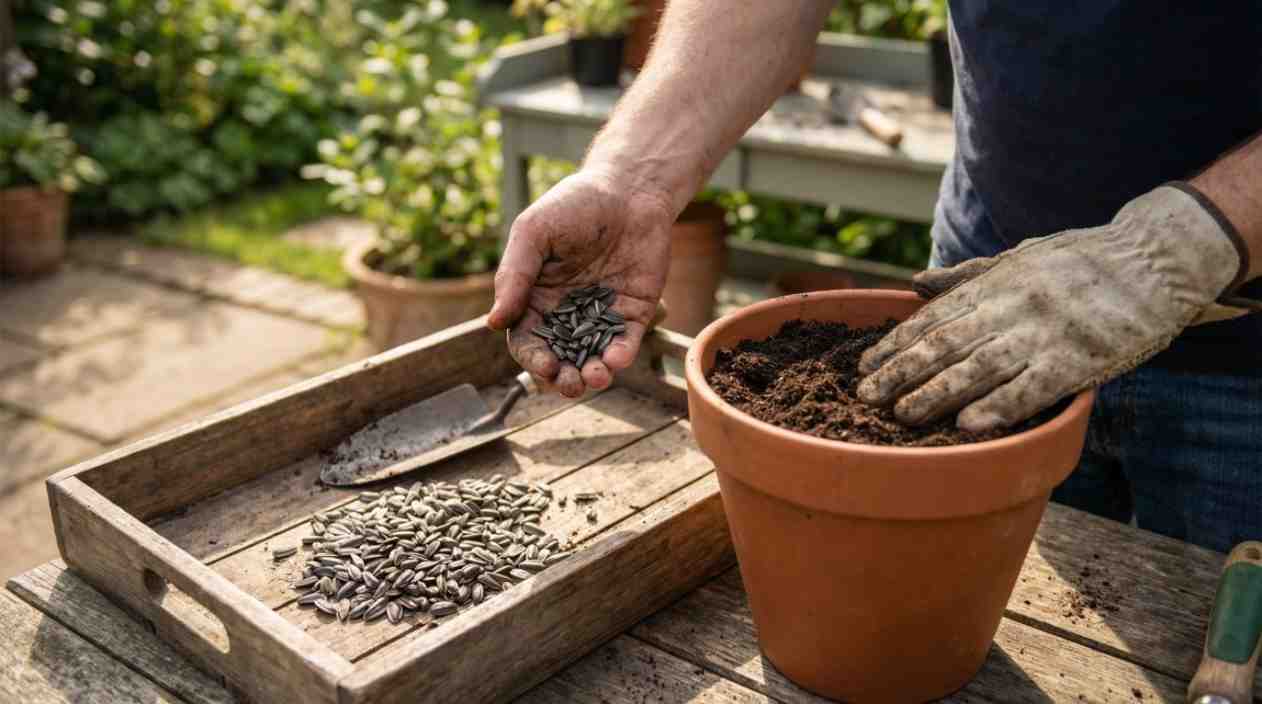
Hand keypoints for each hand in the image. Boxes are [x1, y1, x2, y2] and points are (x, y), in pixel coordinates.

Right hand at [488, 168, 674, 396]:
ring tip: (594, 378)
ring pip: (593, 358)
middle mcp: (567, 312)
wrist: (629, 189)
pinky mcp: (634, 312)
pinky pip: (626, 342)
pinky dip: (621, 355)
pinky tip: (616, 360)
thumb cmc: (573, 204)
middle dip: (563, 377)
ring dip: (592, 375)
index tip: (544, 366)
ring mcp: (601, 315)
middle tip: (569, 384)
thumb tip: (494, 322)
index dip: (533, 359)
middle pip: (560, 358)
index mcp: (536, 298)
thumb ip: (515, 275)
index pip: (528, 340)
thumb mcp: (534, 233)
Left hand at [857, 184, 1245, 430]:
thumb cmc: (1083, 261)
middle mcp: (1012, 306)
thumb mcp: (1021, 256)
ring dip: (936, 393)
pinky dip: (998, 407)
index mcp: (996, 283)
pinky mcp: (1079, 359)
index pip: (934, 317)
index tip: (864, 365)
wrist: (1157, 261)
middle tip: (865, 397)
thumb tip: (915, 283)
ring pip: (979, 367)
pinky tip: (968, 425)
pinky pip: (1032, 389)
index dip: (895, 343)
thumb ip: (968, 275)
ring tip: (901, 414)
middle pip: (946, 343)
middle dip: (901, 372)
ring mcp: (1044, 333)